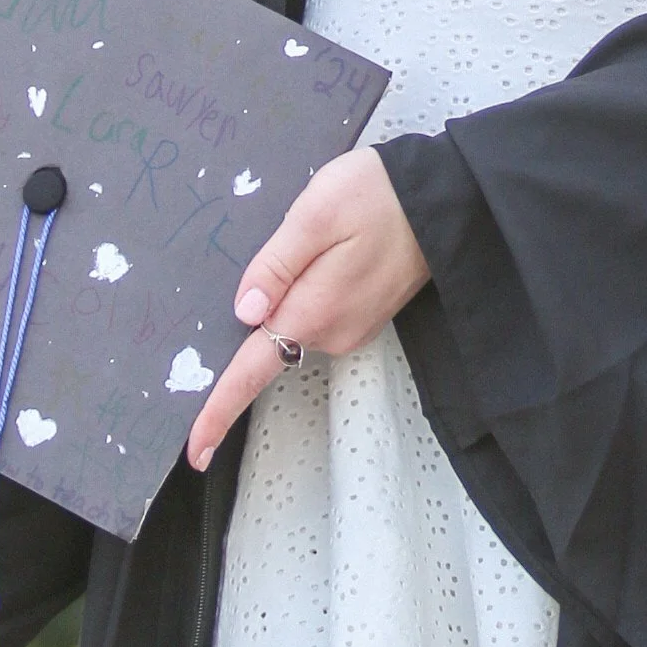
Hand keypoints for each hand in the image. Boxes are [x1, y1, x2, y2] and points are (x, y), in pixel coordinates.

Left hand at [186, 146, 428, 470]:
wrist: (450, 199)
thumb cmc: (380, 195)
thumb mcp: (317, 212)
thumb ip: (276, 264)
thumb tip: (245, 313)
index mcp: (314, 311)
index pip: (254, 370)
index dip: (220, 408)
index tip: (196, 451)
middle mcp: (333, 333)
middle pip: (270, 340)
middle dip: (257, 310)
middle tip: (282, 246)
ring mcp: (352, 328)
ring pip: (295, 323)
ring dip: (288, 293)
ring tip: (314, 238)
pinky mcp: (365, 317)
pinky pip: (318, 314)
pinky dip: (308, 292)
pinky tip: (328, 252)